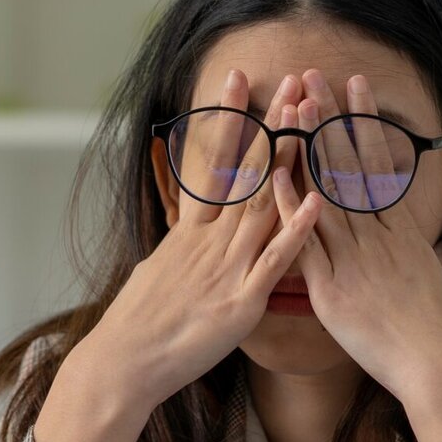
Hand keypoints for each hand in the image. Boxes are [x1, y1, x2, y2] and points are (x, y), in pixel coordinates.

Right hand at [82, 68, 322, 413]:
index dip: (227, 118)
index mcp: (191, 232)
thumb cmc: (141, 323)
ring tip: (310, 119)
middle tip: (290, 81)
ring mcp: (227, 268)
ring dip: (290, 160)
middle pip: (247, 171)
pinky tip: (316, 200)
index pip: (213, 161)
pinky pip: (274, 261)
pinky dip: (296, 230)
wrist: (124, 363)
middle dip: (271, 124)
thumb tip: (188, 229)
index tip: (239, 78)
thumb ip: (183, 245)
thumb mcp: (159, 269)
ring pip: (264, 204)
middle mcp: (209, 241)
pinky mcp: (241, 302)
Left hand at [268, 68, 441, 408]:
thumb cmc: (435, 324)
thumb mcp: (431, 272)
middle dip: (330, 119)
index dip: (363, 122)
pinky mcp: (332, 287)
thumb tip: (423, 237)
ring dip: (309, 148)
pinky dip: (291, 208)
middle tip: (315, 76)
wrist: (436, 359)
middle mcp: (376, 235)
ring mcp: (353, 258)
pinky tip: (276, 175)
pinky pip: (306, 241)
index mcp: (399, 228)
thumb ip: (418, 249)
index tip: (354, 86)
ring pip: (327, 192)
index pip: (378, 162)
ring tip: (295, 106)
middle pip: (349, 165)